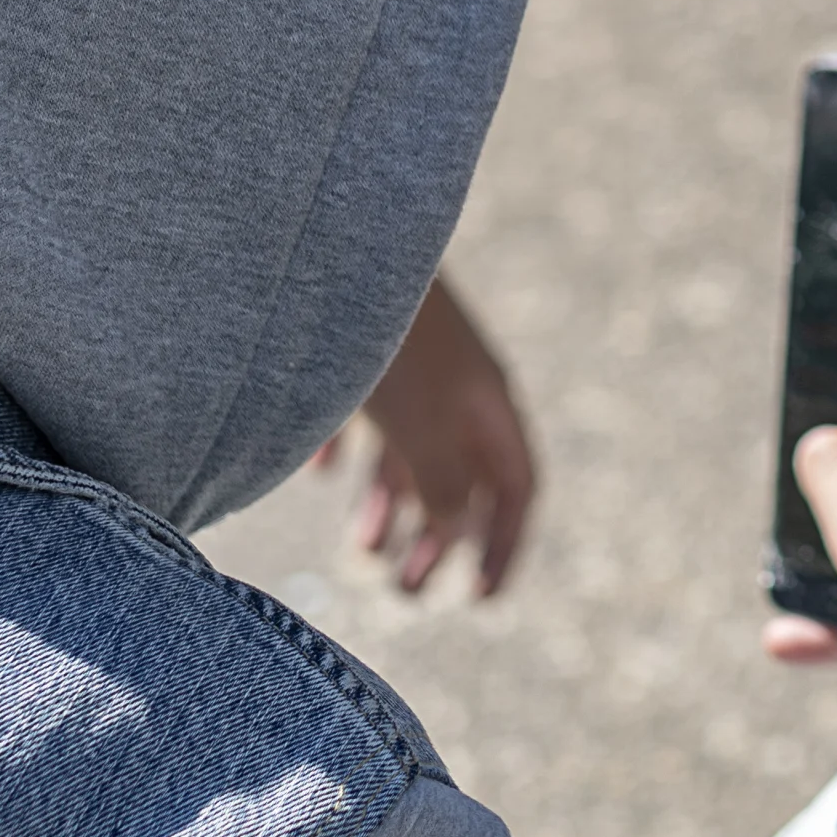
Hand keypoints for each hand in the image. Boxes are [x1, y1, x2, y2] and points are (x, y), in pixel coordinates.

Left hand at [318, 278, 534, 596]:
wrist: (348, 239)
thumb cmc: (390, 340)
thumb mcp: (425, 429)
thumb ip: (444, 487)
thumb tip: (451, 530)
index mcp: (490, 408)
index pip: (517, 490)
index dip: (504, 546)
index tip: (480, 597)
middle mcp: (461, 389)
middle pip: (461, 478)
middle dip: (438, 540)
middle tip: (403, 592)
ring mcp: (415, 368)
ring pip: (413, 449)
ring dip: (392, 504)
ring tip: (359, 549)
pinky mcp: (369, 349)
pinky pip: (368, 413)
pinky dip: (353, 448)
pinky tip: (320, 470)